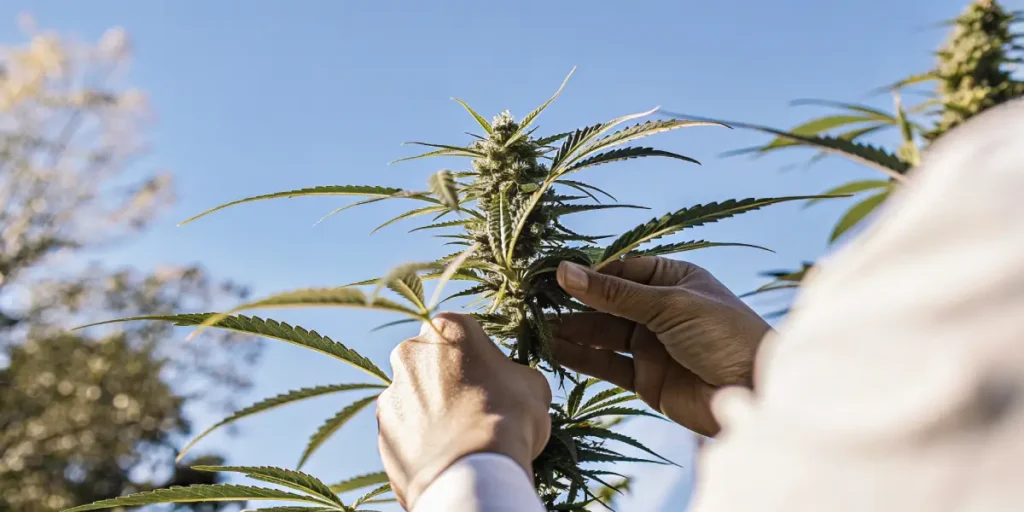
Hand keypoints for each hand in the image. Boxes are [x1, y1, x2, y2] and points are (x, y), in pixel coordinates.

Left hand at [376, 313, 551, 508]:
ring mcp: (392, 390)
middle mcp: (410, 350)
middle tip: (474, 409)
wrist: (473, 469)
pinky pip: (404, 429)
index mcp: (449, 327)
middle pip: (432, 361)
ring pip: (414, 396)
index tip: (493, 382)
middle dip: (448, 380)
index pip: (465, 335)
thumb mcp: (532, 385)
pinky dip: (419, 439)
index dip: (481, 359)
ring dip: (431, 410)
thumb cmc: (510, 416)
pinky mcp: (382, 428)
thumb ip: (513, 374)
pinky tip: (442, 455)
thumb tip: (510, 385)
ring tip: (457, 438)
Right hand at [554, 257, 769, 435]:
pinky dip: (581, 358)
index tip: (551, 275)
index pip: (620, 270)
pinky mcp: (645, 378)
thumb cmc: (724, 335)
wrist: (755, 392)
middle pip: (606, 302)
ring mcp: (650, 344)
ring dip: (571, 330)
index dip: (588, 273)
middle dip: (573, 302)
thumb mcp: (669, 305)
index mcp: (673, 279)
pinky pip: (606, 364)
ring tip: (535, 328)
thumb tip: (564, 271)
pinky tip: (554, 350)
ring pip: (602, 333)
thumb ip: (614, 293)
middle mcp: (659, 309)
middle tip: (532, 302)